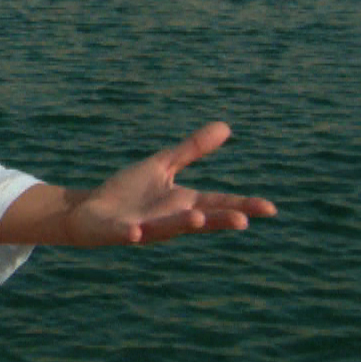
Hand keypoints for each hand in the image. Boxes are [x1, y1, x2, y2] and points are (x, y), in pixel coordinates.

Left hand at [65, 122, 276, 246]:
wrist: (89, 210)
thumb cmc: (128, 191)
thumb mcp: (163, 166)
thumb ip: (192, 150)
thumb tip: (226, 126)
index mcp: (183, 203)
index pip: (218, 204)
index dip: (242, 206)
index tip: (271, 209)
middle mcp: (169, 219)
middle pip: (200, 220)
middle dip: (219, 220)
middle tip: (243, 221)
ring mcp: (145, 228)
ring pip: (167, 228)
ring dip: (181, 225)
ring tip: (197, 219)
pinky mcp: (119, 232)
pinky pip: (127, 234)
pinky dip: (131, 233)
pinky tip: (136, 232)